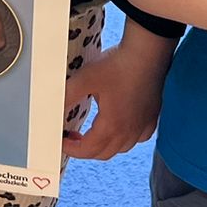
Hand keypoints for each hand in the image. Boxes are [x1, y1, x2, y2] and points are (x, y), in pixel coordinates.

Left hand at [63, 24, 174, 160]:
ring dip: (105, 146)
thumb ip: (66, 96)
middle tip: (73, 138)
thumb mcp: (85, 79)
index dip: (71, 149)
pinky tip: (121, 127)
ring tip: (93, 133)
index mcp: (111, 126)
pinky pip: (138, 138)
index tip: (63, 141)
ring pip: (122, 148)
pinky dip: (126, 138)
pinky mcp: (152, 116)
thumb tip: (54, 110)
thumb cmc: (119, 65)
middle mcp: (129, 131)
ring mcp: (143, 125)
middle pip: (104, 154)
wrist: (147, 52)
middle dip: (85, 150)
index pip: (87, 150)